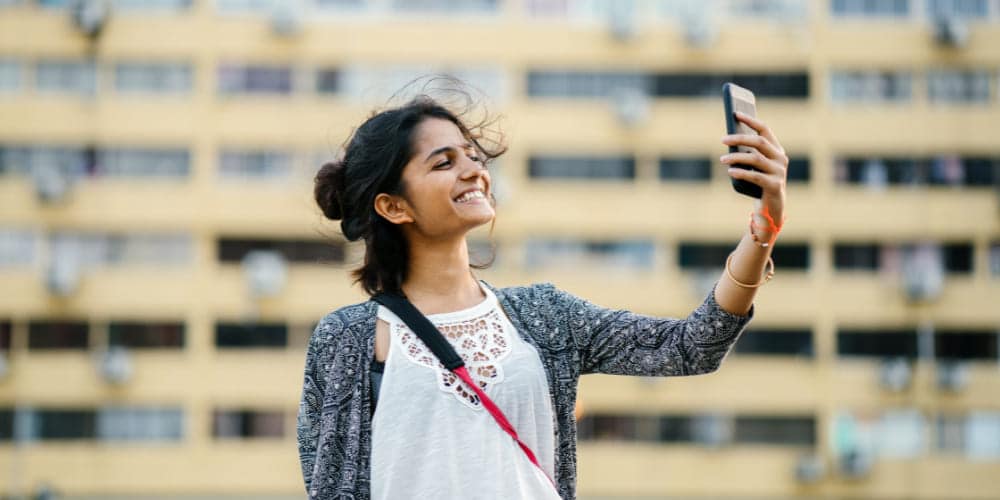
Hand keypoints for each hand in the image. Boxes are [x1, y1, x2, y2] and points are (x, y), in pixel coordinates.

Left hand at [720, 111, 787, 236]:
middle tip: (722, 139)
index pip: (764, 130)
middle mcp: (781, 158)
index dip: (751, 121)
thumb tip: (729, 140)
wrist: (771, 208)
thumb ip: (748, 153)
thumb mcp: (754, 167)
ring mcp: (779, 172)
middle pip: (759, 142)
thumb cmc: (758, 184)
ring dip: (736, 157)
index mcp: (777, 150)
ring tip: (722, 159)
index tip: (736, 114)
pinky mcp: (775, 185)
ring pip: (756, 159)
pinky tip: (730, 171)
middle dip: (740, 138)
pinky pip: (756, 176)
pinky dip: (741, 173)